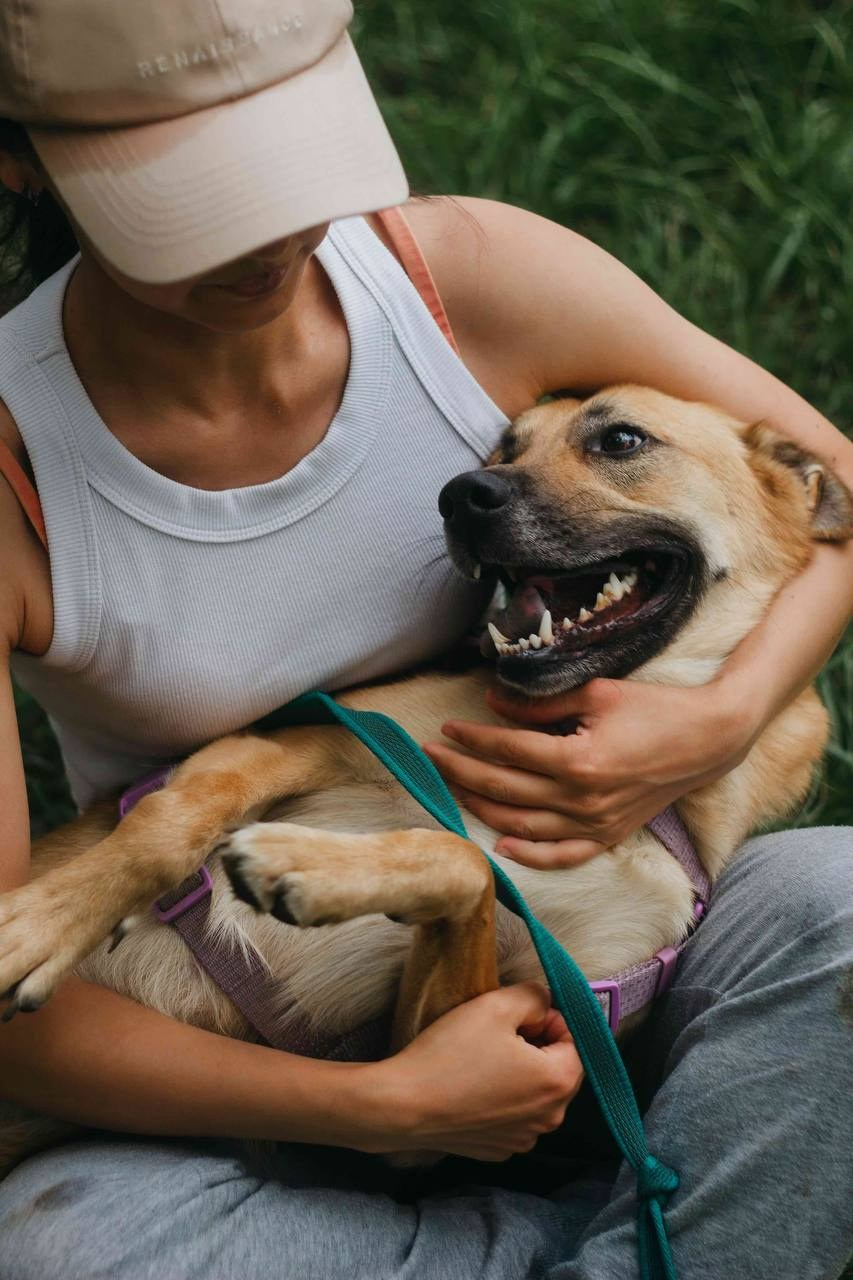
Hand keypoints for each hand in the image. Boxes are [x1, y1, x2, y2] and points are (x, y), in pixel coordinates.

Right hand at [366, 983, 581, 1161]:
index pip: (576, 1039)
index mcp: (559, 1082)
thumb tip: (545, 1004)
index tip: (514, 1016)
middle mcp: (550, 1118)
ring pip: (535, 1092)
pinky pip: (513, 1114)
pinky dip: (501, 1098)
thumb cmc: (451, 1054)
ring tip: (481, 1059)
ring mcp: (524, 1139)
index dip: (547, 1019)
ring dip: (519, 1072)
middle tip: (496, 1033)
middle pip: (558, 1068)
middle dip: (535, 1046)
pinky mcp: (498, 1150)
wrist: (404, 1105)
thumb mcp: (496, 1005)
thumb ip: (534, 995)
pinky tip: (472, 1086)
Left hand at [423, 676, 756, 867]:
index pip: (507, 751)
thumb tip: (493, 704)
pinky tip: (501, 844)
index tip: (444, 729)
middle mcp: (582, 798)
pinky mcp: (609, 836)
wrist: (708, 739)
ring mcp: (596, 823)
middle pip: (504, 789)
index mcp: (577, 760)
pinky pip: (562, 855)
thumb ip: (540, 704)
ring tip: (451, 790)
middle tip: (430, 758)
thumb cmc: (654, 708)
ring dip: (481, 808)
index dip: (471, 739)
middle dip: (460, 772)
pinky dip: (529, 854)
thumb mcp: (596, 693)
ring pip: (522, 825)